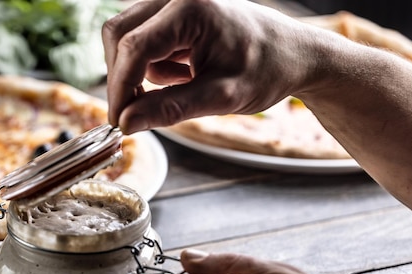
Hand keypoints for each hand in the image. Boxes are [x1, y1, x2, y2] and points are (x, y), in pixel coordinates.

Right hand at [102, 0, 315, 132]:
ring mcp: (173, 2)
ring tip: (180, 89)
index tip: (119, 122)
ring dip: (139, 73)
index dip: (120, 88)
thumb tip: (127, 123)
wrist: (293, 54)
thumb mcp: (221, 97)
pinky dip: (154, 67)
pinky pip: (144, 41)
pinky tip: (185, 77)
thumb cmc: (267, 70)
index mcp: (191, 8)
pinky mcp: (173, 15)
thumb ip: (170, 109)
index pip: (134, 47)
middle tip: (135, 114)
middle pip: (119, 35)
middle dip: (123, 78)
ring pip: (127, 38)